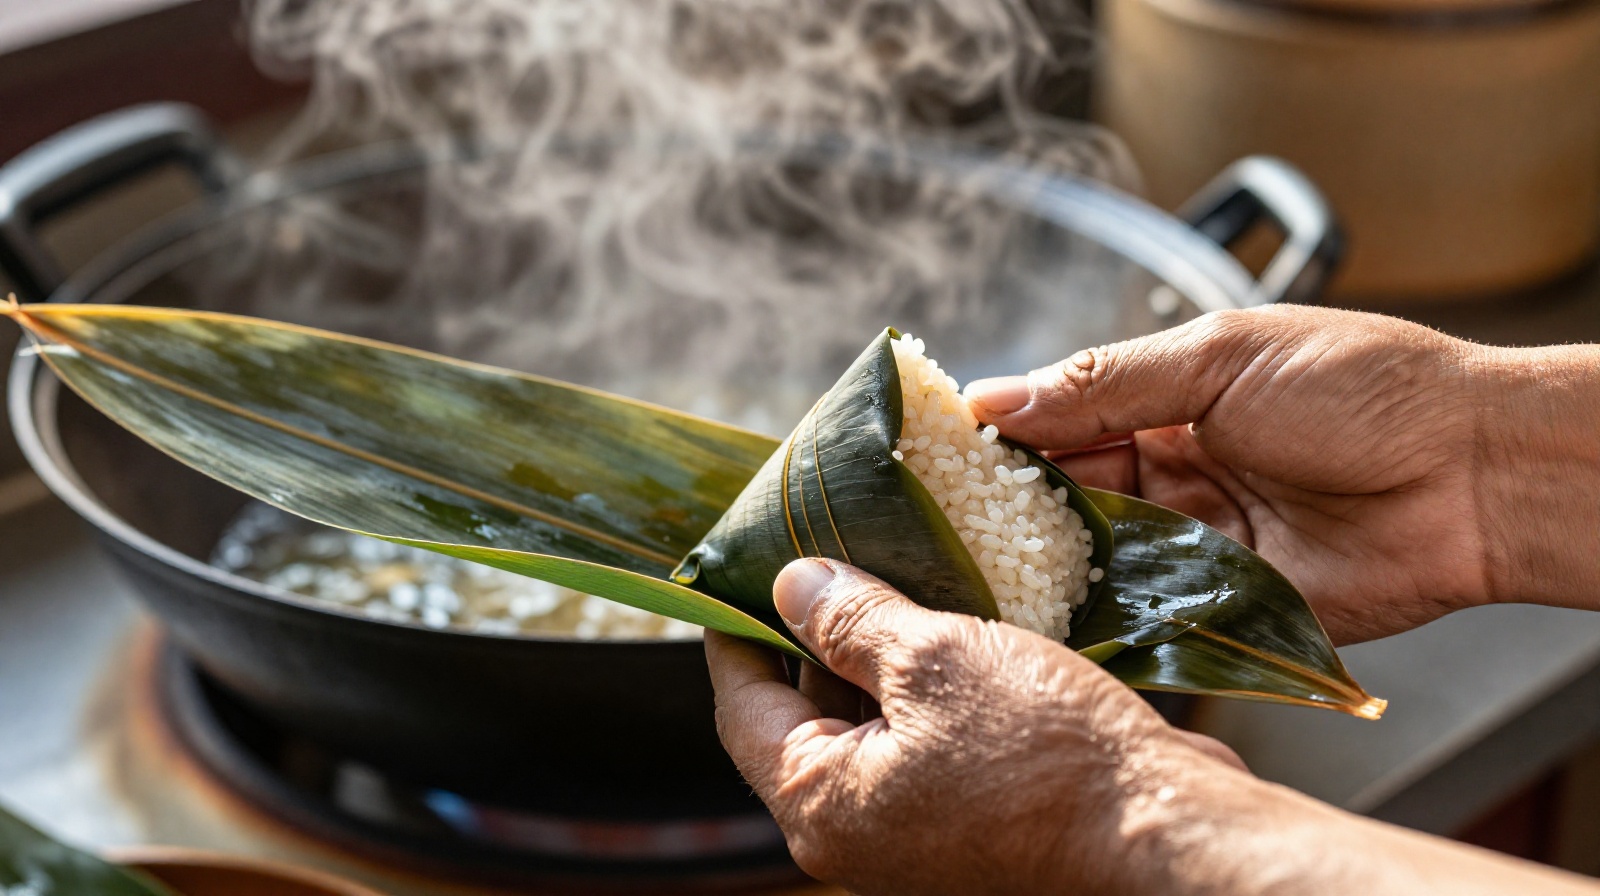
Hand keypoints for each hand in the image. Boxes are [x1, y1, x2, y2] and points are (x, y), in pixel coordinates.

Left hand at [706, 558, 1244, 894]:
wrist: (1165, 834)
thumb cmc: (1050, 759)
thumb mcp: (934, 660)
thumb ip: (850, 621)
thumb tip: (790, 587)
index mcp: (823, 804)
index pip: (741, 705)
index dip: (735, 630)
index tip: (738, 571)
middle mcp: (857, 829)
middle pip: (803, 713)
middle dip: (812, 630)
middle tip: (824, 550)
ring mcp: (915, 829)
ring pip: (869, 722)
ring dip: (876, 651)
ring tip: (890, 568)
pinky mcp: (969, 820)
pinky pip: (922, 740)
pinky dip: (924, 684)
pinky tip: (947, 621)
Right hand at [964, 306, 1599, 643]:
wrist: (1473, 475)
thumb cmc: (1364, 390)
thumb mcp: (1223, 357)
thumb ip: (1106, 383)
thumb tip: (998, 397)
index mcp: (1169, 396)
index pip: (1060, 416)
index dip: (999, 435)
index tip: (931, 453)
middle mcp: (1173, 470)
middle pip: (1065, 491)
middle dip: (1007, 505)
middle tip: (937, 524)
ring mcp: (1194, 540)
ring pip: (1093, 554)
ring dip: (1042, 562)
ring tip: (972, 573)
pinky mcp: (1220, 604)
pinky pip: (1143, 611)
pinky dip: (1096, 615)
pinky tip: (1043, 618)